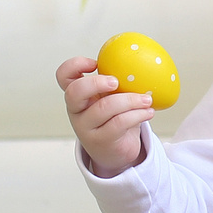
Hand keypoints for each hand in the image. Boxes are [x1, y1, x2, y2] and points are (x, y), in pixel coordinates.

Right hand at [58, 55, 154, 177]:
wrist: (117, 153)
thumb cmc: (115, 119)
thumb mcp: (112, 98)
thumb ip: (117, 83)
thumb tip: (143, 60)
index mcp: (78, 95)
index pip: (63, 76)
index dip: (75, 66)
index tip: (95, 63)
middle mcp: (76, 110)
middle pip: (74, 92)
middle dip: (96, 83)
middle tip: (116, 82)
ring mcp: (85, 127)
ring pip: (103, 108)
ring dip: (130, 100)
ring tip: (147, 99)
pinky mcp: (100, 140)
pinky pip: (118, 123)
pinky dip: (137, 115)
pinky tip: (148, 112)